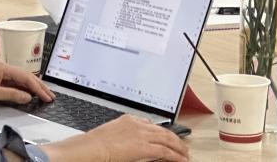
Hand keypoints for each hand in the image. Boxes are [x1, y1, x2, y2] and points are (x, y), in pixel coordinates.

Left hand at [0, 62, 53, 105]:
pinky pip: (16, 83)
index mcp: (3, 67)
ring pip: (22, 79)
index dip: (37, 87)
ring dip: (34, 87)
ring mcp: (2, 73)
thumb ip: (11, 95)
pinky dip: (25, 89)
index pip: (25, 76)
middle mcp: (4, 68)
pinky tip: (31, 94)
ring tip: (45, 95)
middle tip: (51, 96)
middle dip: (39, 86)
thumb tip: (28, 97)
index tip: (46, 97)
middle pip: (26, 76)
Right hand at [49, 115, 188, 161]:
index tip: (167, 138)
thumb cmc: (95, 144)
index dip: (162, 132)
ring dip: (178, 147)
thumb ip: (123, 135)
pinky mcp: (144, 146)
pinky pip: (165, 151)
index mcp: (129, 119)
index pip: (151, 124)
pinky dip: (175, 155)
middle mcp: (138, 124)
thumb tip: (129, 143)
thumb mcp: (111, 134)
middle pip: (162, 130)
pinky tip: (181, 159)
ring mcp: (142, 134)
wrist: (92, 147)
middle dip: (174, 139)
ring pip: (167, 139)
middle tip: (182, 147)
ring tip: (185, 154)